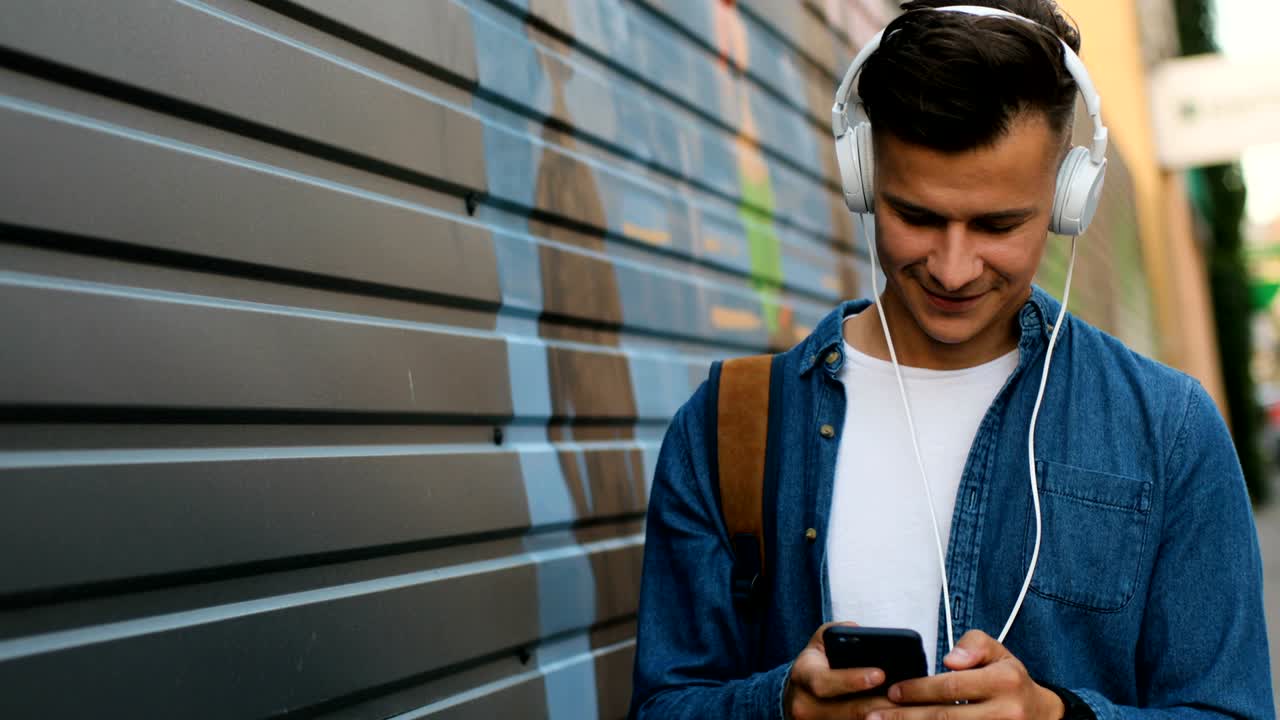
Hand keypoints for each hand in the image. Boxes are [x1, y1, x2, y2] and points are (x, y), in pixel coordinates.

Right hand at [785, 622, 901, 719]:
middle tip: (905, 698)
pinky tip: (889, 716)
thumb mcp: (821, 642)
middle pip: (846, 711)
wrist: (798, 694)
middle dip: (878, 705)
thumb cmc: (816, 664)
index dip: (852, 680)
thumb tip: (862, 632)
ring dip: (880, 718)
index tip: (880, 674)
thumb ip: (839, 632)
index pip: (824, 681)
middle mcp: (803, 704)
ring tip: (904, 709)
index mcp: (802, 675)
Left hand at [868, 630, 1065, 719]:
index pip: (953, 686)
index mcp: (1005, 680)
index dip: (919, 690)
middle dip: (906, 717)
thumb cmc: (1010, 680)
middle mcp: (1005, 712)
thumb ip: (973, 645)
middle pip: (946, 717)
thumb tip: (950, 660)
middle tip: (875, 715)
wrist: (1042, 716)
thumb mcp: (998, 652)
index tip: (892, 691)